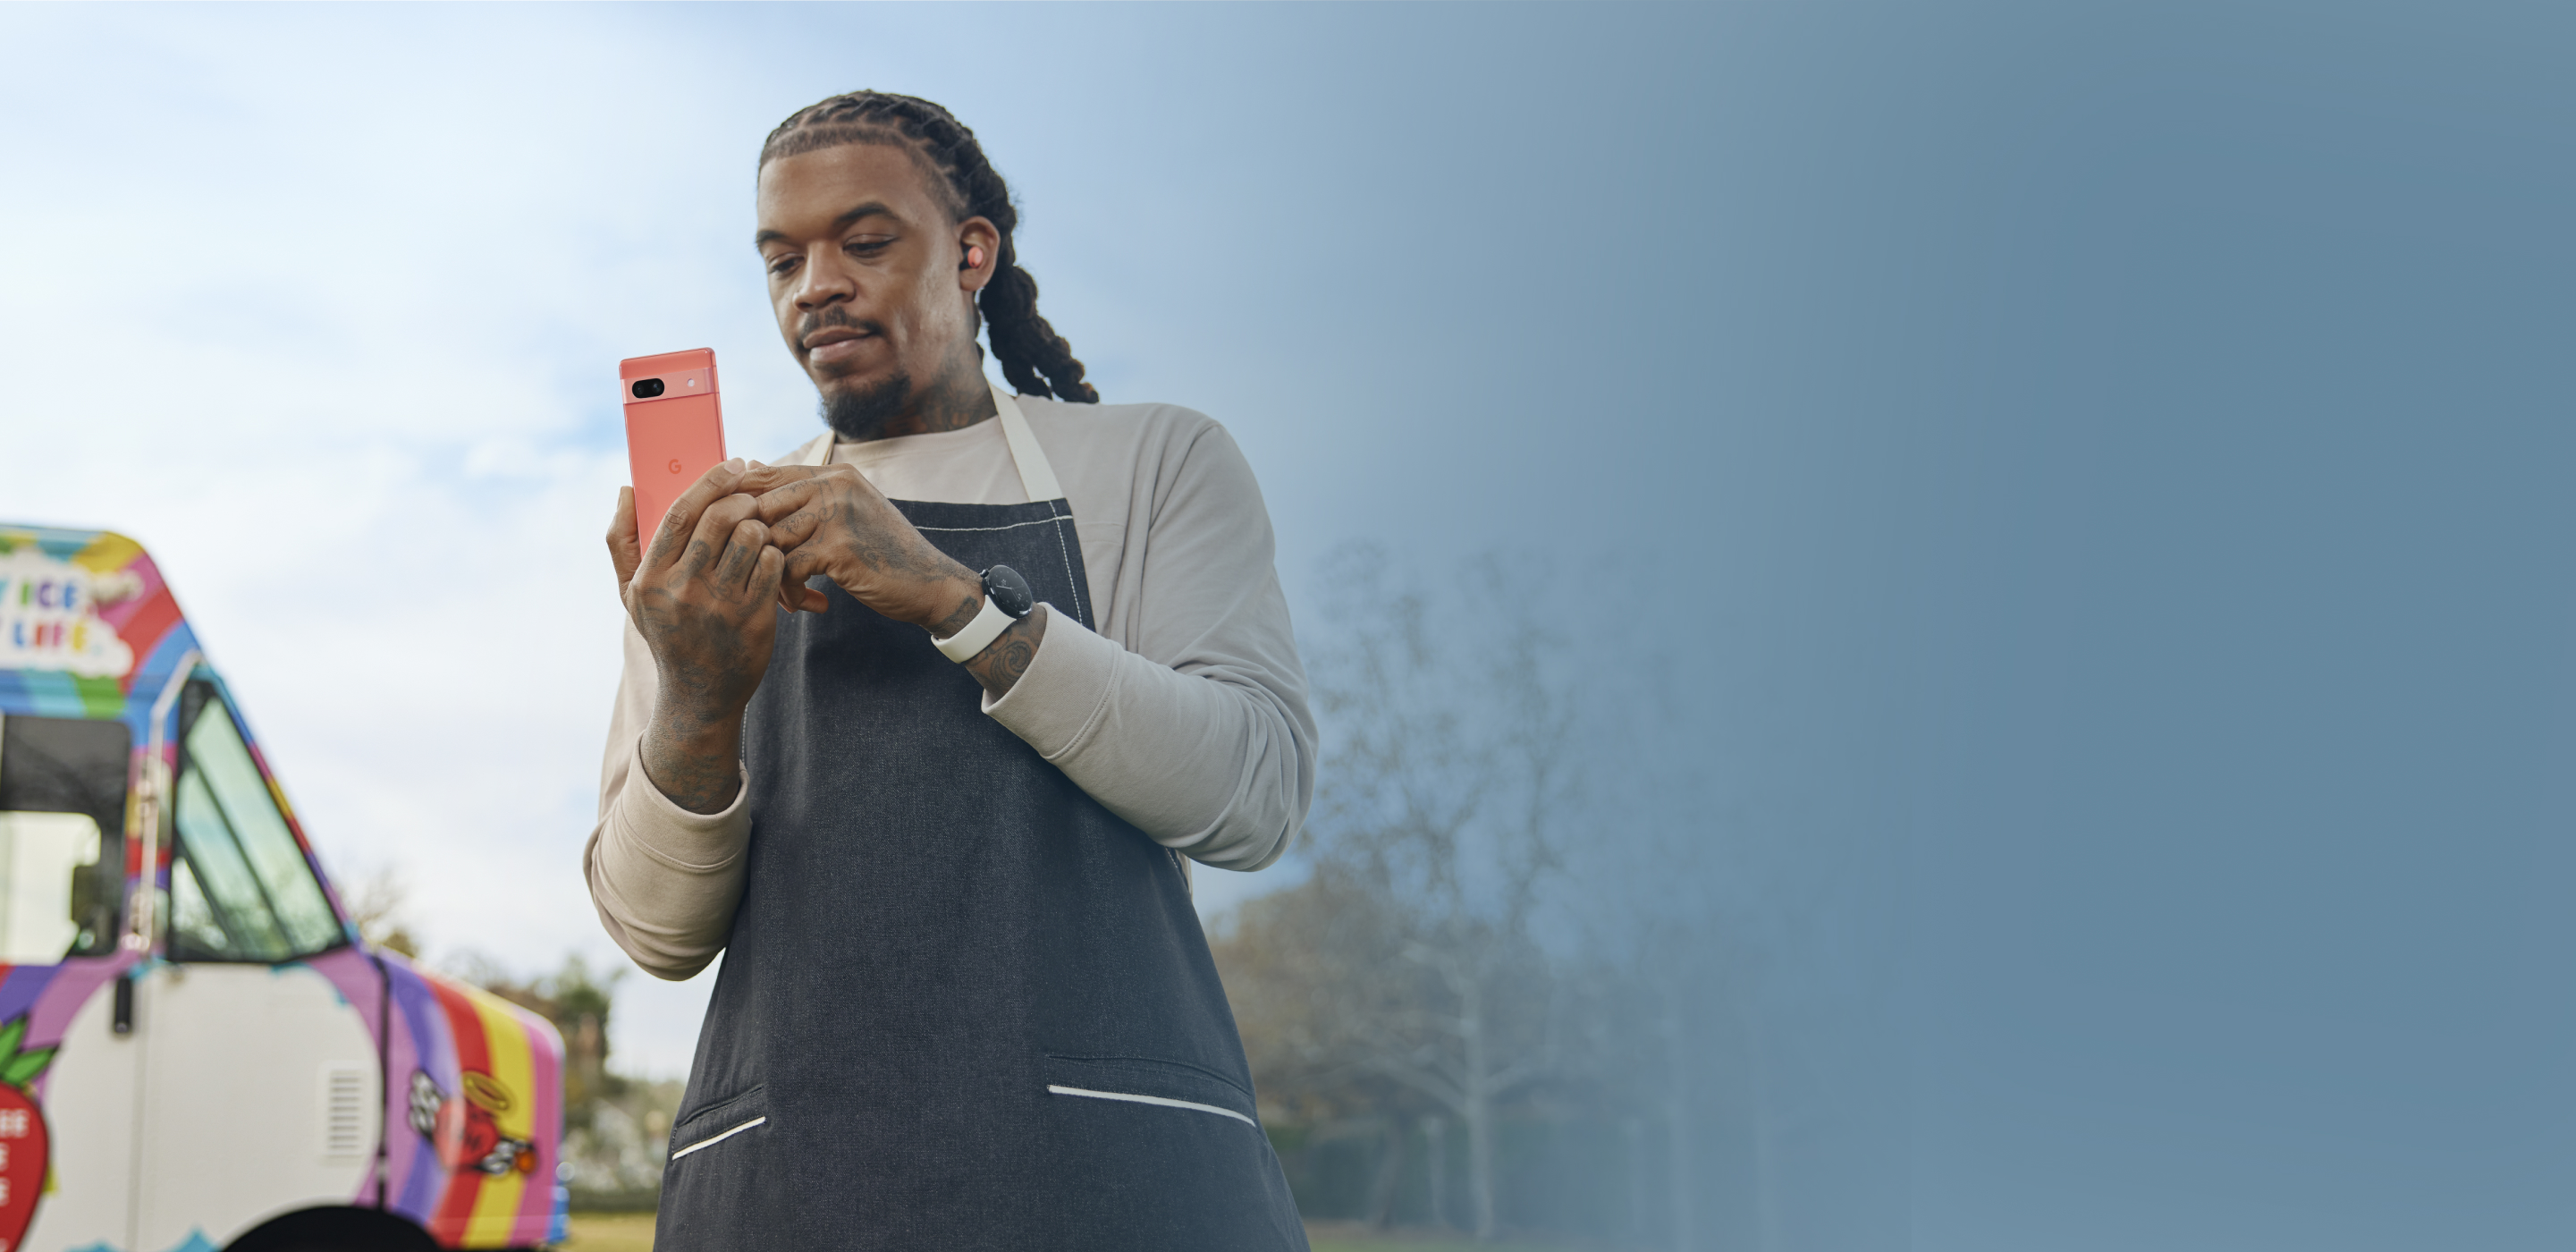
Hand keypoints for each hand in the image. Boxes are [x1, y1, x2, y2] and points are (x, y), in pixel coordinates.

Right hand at [606, 461, 786, 812]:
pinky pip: (772, 564)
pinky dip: (775, 553)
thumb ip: (623, 541)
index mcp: (650, 580)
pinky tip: (770, 557)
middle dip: (741, 499)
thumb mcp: (633, 595)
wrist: (700, 695)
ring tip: (758, 530)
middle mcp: (682, 592)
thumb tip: (625, 489)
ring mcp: (719, 606)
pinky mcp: (753, 619)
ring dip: (760, 525)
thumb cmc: (667, 633)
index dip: (709, 482)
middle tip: (750, 497)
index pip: (678, 514)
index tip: (731, 465)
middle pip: (719, 519)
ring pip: (750, 537)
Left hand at [735, 463, 985, 633]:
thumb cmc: (884, 552)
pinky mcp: (841, 547)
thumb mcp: (849, 511)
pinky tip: (804, 604)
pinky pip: (790, 568)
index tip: (740, 540)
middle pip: (761, 506)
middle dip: (750, 545)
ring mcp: (839, 513)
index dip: (741, 509)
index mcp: (835, 474)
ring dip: (770, 573)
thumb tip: (752, 467)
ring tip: (784, 594)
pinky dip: (790, 591)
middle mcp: (836, 485)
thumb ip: (807, 493)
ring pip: (771, 538)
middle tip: (758, 573)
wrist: (931, 583)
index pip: (765, 477)